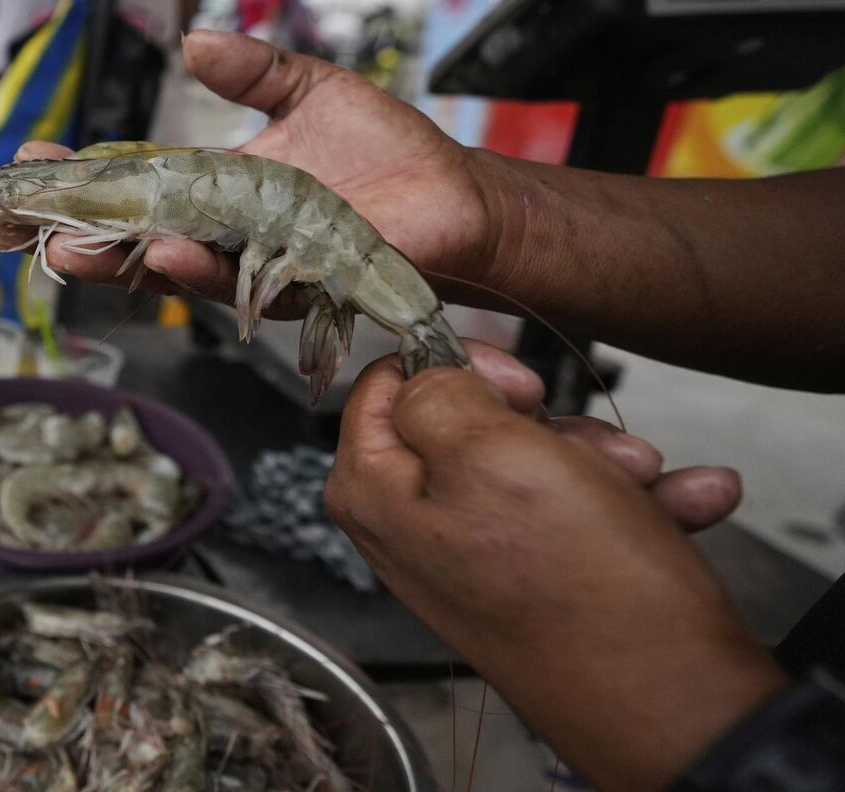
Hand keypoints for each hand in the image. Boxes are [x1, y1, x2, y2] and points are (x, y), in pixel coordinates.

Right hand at [0, 30, 503, 316]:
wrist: (457, 194)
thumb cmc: (388, 148)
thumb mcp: (310, 88)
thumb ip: (252, 69)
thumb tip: (192, 37)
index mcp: (215, 184)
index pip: (131, 185)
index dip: (78, 180)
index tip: (25, 167)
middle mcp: (224, 229)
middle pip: (133, 238)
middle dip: (75, 236)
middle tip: (23, 230)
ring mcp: (255, 262)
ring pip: (173, 269)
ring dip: (122, 260)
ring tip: (76, 250)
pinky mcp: (294, 286)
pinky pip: (239, 283)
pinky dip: (200, 270)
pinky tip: (167, 253)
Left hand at [326, 345, 784, 790]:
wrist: (665, 697)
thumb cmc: (574, 579)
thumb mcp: (488, 450)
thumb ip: (434, 393)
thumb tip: (422, 371)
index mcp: (371, 489)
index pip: (386, 383)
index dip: (455, 363)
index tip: (515, 379)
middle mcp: (411, 524)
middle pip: (471, 424)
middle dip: (550, 424)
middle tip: (598, 445)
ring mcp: (474, 555)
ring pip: (540, 465)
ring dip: (607, 464)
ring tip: (649, 483)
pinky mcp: (533, 581)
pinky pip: (579, 515)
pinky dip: (636, 503)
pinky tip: (688, 502)